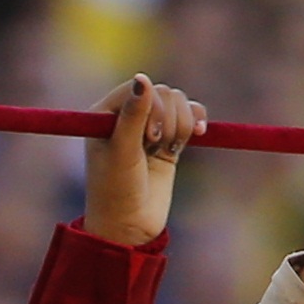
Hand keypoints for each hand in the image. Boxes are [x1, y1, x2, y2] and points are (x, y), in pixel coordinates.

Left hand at [83, 75, 207, 247]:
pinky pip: (190, 115)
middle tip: (156, 146)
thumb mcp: (122, 152)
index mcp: (105, 113)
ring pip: (179, 102)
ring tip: (169, 149)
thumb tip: (143, 78)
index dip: (152, 106)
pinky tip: (199, 134)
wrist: (129, 226)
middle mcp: (127, 116)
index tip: (150, 137)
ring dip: (181, 123)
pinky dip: (197, 120)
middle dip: (168, 118)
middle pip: (163, 92)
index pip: (138, 87)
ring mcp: (150, 128)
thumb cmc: (116, 190)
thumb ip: (133, 115)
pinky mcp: (169, 141)